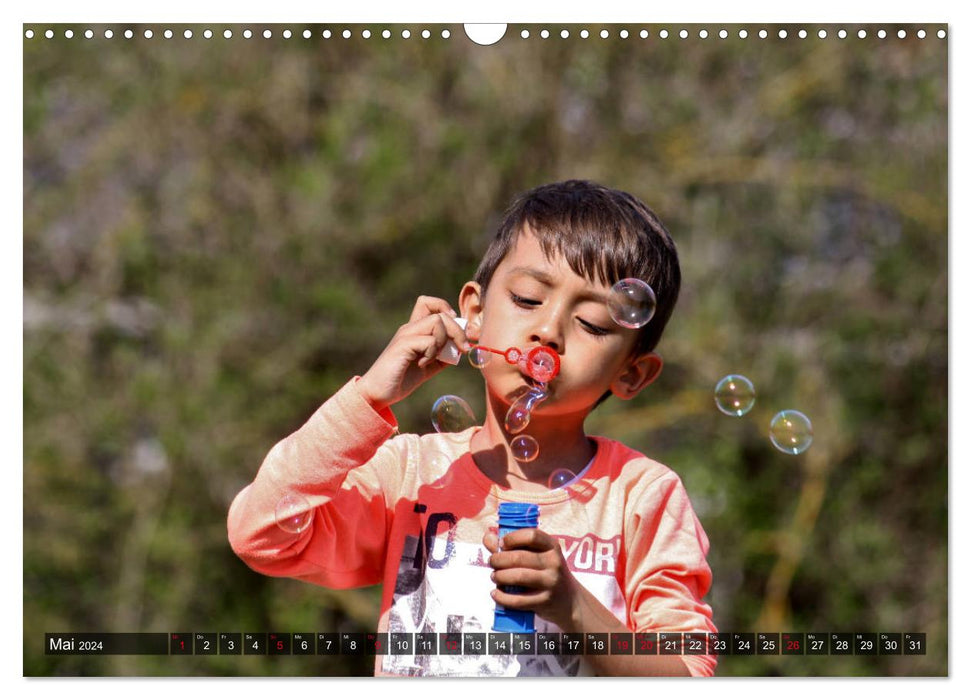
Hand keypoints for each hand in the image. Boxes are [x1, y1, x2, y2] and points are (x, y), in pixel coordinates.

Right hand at [357, 296, 470, 411]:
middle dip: (458, 330)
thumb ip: (443, 356)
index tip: (456, 329)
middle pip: (439, 312)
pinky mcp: (402, 345)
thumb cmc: (401, 380)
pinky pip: (429, 340)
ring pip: (437, 321)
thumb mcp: (428, 367)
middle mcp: (409, 328)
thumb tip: (461, 349)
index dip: (446, 309)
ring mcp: (405, 335)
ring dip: (444, 341)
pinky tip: (422, 365)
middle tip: (463, 348)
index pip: (429, 303)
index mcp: (415, 330)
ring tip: (434, 358)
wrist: (378, 393)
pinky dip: (432, 353)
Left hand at [484, 527, 577, 629]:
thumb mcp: (537, 556)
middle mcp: (554, 562)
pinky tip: (495, 594)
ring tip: (494, 577)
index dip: (512, 538)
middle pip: (519, 557)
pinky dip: (502, 597)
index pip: (531, 535)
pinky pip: (518, 600)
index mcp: (551, 546)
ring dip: (499, 577)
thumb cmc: (546, 573)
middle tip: (491, 562)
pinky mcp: (545, 601)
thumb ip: (512, 546)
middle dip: (498, 560)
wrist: (570, 601)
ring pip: (518, 577)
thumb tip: (488, 537)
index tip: (501, 544)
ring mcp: (551, 582)